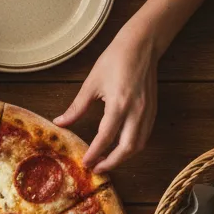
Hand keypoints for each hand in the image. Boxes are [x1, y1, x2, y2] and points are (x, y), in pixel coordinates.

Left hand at [54, 21, 158, 171]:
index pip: (106, 137)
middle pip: (127, 148)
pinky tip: (120, 147)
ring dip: (123, 157)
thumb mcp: (91, 83)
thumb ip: (77, 107)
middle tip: (97, 169)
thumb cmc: (115, 60)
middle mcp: (136, 111)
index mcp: (119, 104)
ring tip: (107, 161)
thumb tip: (60, 122)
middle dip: (112, 162)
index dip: (95, 153)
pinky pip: (144, 135)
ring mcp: (147, 111)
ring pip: (139, 144)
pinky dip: (133, 146)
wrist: (142, 45)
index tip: (85, 163)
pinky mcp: (152, 110)